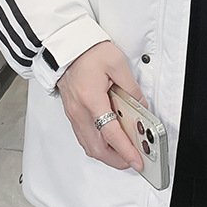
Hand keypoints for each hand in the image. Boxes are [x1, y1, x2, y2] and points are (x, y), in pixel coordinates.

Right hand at [56, 40, 148, 172]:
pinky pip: (84, 137)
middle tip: (133, 159)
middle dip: (116, 159)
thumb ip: (131, 87)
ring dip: (107, 154)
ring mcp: (73, 114)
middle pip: (97, 148)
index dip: (126, 150)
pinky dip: (97, 144)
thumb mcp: (117, 63)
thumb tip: (140, 104)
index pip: (111, 133)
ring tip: (124, 152)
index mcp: (91, 99)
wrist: (66, 47)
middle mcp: (79, 111)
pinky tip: (109, 141)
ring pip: (89, 145)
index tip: (136, 160)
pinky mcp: (72, 112)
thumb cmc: (87, 52)